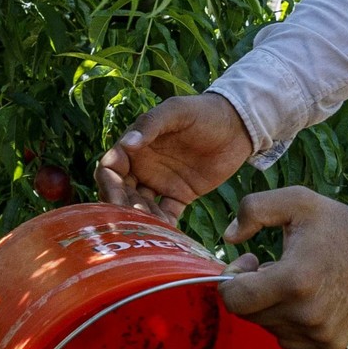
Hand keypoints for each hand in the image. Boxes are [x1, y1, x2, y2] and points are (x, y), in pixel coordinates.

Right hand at [97, 93, 253, 220]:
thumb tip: (127, 144)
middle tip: (131, 223)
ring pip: (141, 207)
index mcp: (136, 146)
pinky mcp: (180, 195)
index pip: (110, 168)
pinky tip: (165, 237)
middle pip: (121, 192)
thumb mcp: (176, 111)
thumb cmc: (204, 112)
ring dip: (141, 219)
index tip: (114, 201)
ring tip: (149, 231)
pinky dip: (163, 225)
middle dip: (122, 208)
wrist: (239, 125)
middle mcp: (143, 167)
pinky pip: (166, 214)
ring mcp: (161, 183)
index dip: (108, 185)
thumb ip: (150, 125)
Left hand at [217, 187, 347, 348]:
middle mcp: (305, 314)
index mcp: (293, 281)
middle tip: (273, 267)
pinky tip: (305, 300)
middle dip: (252, 290)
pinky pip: (288, 340)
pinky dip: (288, 322)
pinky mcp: (329, 344)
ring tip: (294, 282)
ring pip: (268, 327)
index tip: (249, 262)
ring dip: (271, 306)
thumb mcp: (294, 201)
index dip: (232, 280)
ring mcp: (319, 333)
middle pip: (250, 315)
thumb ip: (252, 211)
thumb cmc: (333, 224)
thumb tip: (228, 238)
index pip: (235, 300)